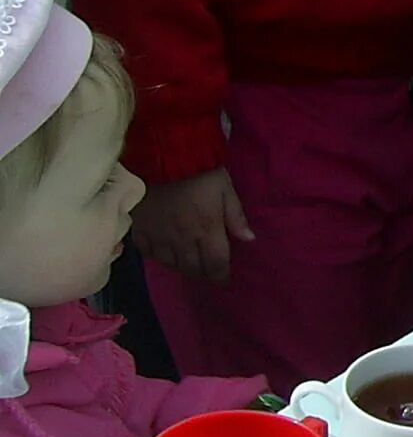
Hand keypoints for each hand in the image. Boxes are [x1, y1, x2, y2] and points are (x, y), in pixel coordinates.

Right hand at [133, 169, 253, 283]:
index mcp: (207, 230)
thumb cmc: (199, 171)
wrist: (160, 157)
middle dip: (202, 273)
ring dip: (182, 267)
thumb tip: (248, 239)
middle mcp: (182, 240)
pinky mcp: (140, 230)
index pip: (216, 264)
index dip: (220, 276)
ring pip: (170, 264)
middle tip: (207, 271)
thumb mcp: (225, 189)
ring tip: (188, 263)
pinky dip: (159, 256)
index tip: (223, 279)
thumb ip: (236, 216)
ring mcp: (159, 237)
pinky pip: (148, 253)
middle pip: (193, 268)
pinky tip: (164, 252)